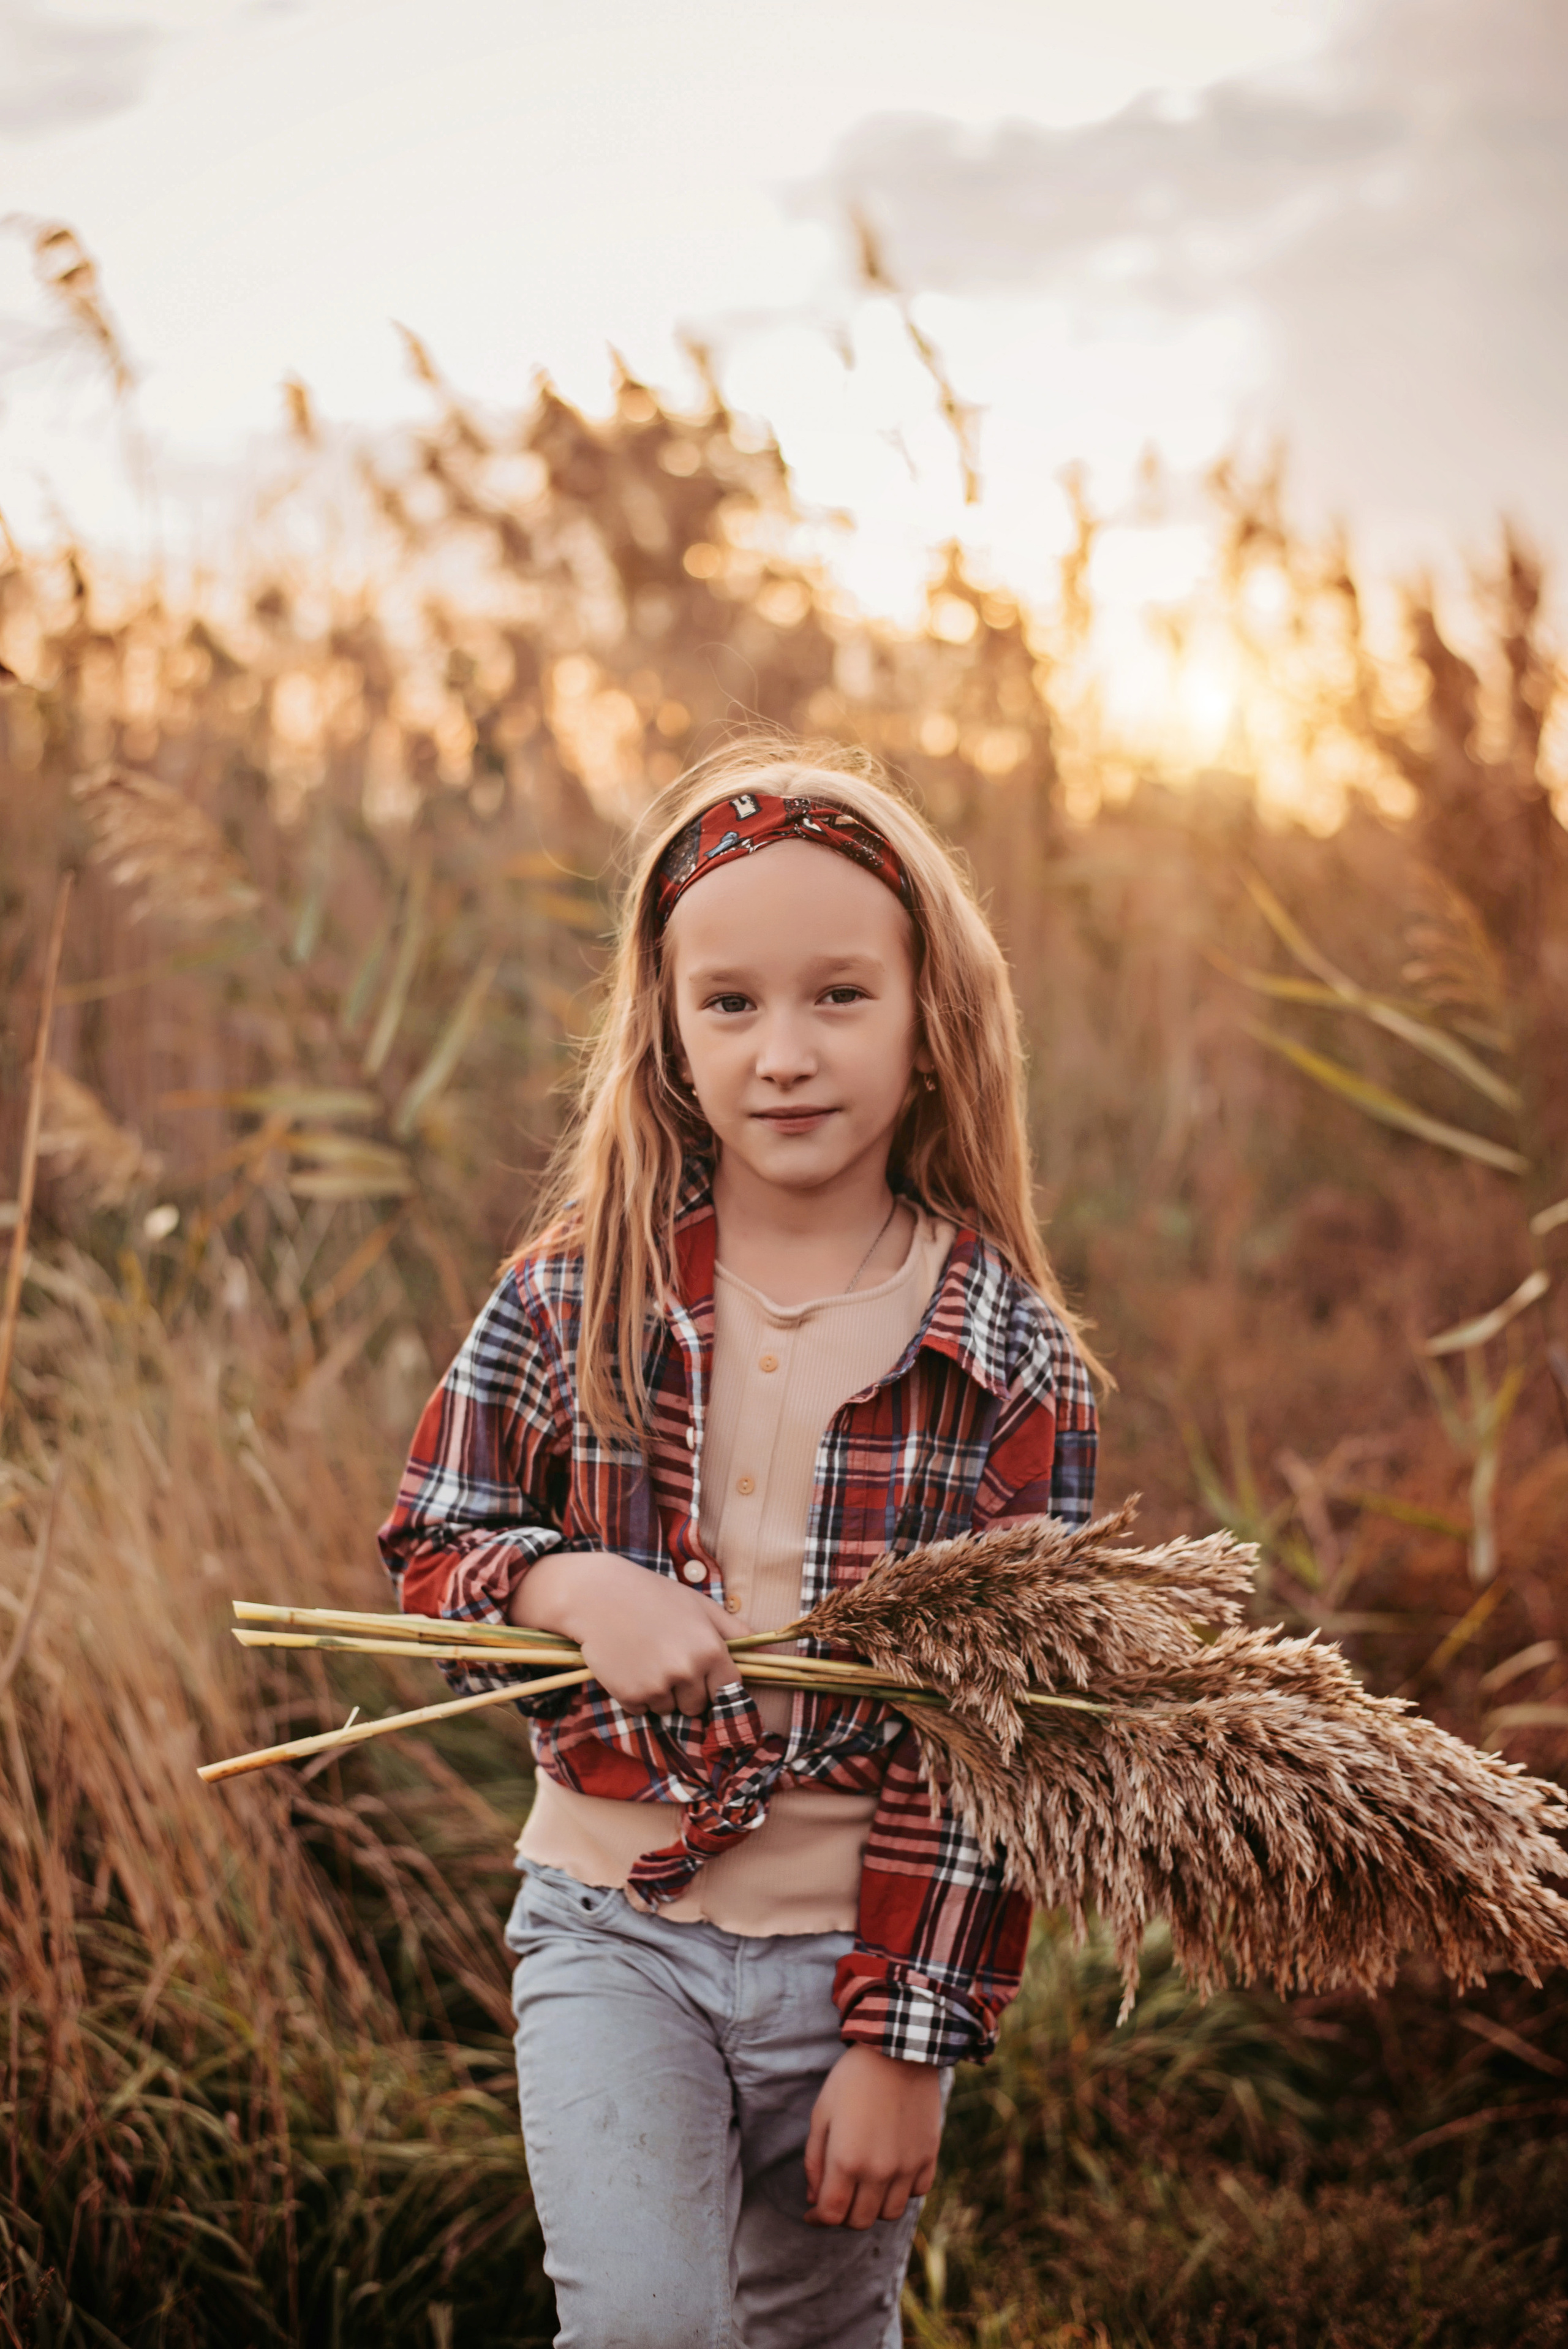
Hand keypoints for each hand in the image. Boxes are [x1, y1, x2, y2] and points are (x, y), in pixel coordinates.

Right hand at [509, 1550, 749, 1714]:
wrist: (598, 1596)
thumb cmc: (653, 1596)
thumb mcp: (700, 1605)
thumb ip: (734, 1631)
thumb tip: (766, 1653)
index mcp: (711, 1650)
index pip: (729, 1690)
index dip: (715, 1682)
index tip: (703, 1673)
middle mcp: (688, 1672)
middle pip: (698, 1705)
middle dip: (687, 1690)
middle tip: (667, 1659)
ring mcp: (659, 1686)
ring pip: (669, 1709)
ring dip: (660, 1693)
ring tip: (645, 1659)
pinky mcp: (631, 1696)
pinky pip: (642, 1710)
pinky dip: (636, 1695)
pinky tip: (628, 1666)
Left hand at [803, 2045, 942, 2229]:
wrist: (898, 2050)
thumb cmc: (852, 2079)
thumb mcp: (822, 2114)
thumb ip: (814, 2161)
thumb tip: (814, 2197)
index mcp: (846, 2160)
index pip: (831, 2214)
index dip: (818, 2218)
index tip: (812, 2212)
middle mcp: (878, 2171)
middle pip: (859, 2221)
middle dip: (842, 2216)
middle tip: (836, 2198)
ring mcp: (907, 2167)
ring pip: (889, 2213)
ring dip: (872, 2207)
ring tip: (864, 2188)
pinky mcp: (928, 2157)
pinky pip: (916, 2193)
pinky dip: (901, 2192)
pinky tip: (890, 2174)